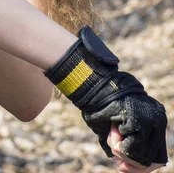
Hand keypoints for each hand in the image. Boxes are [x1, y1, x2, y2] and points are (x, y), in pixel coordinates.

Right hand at [45, 27, 167, 166]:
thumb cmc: (100, 105)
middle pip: (153, 158)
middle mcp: (158, 118)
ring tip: (112, 134)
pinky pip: (131, 150)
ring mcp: (150, 119)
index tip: (122, 167)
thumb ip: (125, 145)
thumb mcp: (116, 128)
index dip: (141, 165)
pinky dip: (118, 146)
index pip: (156, 153)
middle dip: (134, 165)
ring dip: (123, 153)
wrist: (91, 85)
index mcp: (154, 117)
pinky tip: (112, 129)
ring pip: (142, 157)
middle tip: (119, 165)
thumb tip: (125, 165)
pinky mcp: (140, 121)